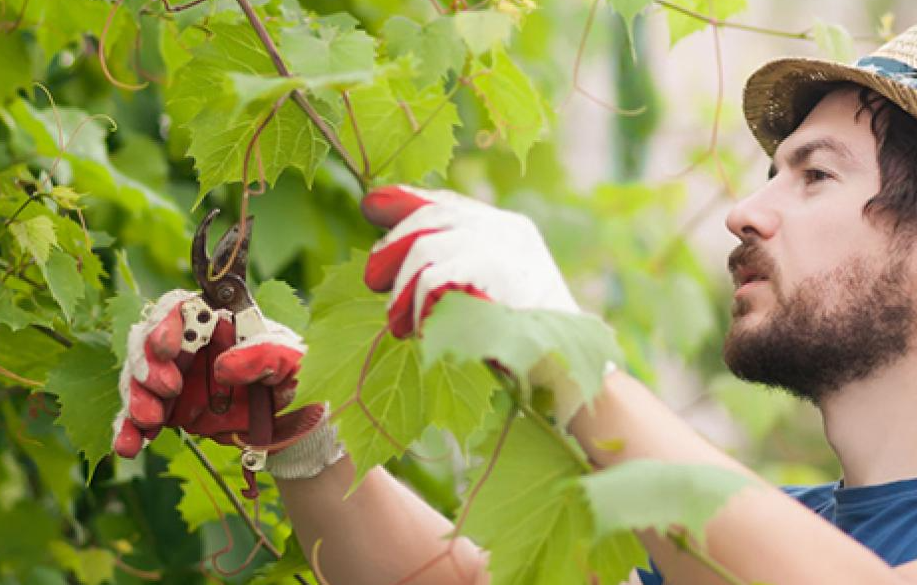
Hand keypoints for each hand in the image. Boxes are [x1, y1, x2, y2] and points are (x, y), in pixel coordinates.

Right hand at [112, 290, 320, 457]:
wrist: (295, 417)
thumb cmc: (293, 373)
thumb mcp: (291, 359)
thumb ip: (264, 356)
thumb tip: (224, 367)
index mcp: (217, 322)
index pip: (180, 309)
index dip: (166, 323)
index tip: (169, 347)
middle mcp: (190, 345)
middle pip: (149, 343)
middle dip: (148, 365)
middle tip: (167, 389)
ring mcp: (176, 376)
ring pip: (138, 379)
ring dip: (136, 398)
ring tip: (150, 421)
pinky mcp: (170, 409)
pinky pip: (139, 417)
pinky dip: (129, 431)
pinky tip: (128, 446)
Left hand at [362, 185, 578, 337]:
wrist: (569, 372)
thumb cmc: (527, 346)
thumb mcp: (489, 297)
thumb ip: (455, 271)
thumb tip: (394, 263)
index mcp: (512, 231)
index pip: (450, 203)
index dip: (406, 201)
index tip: (371, 205)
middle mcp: (510, 230)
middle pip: (432, 216)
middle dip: (393, 244)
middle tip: (372, 280)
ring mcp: (507, 248)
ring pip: (426, 247)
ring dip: (401, 288)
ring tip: (397, 322)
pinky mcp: (498, 273)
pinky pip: (435, 276)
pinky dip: (417, 303)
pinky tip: (417, 327)